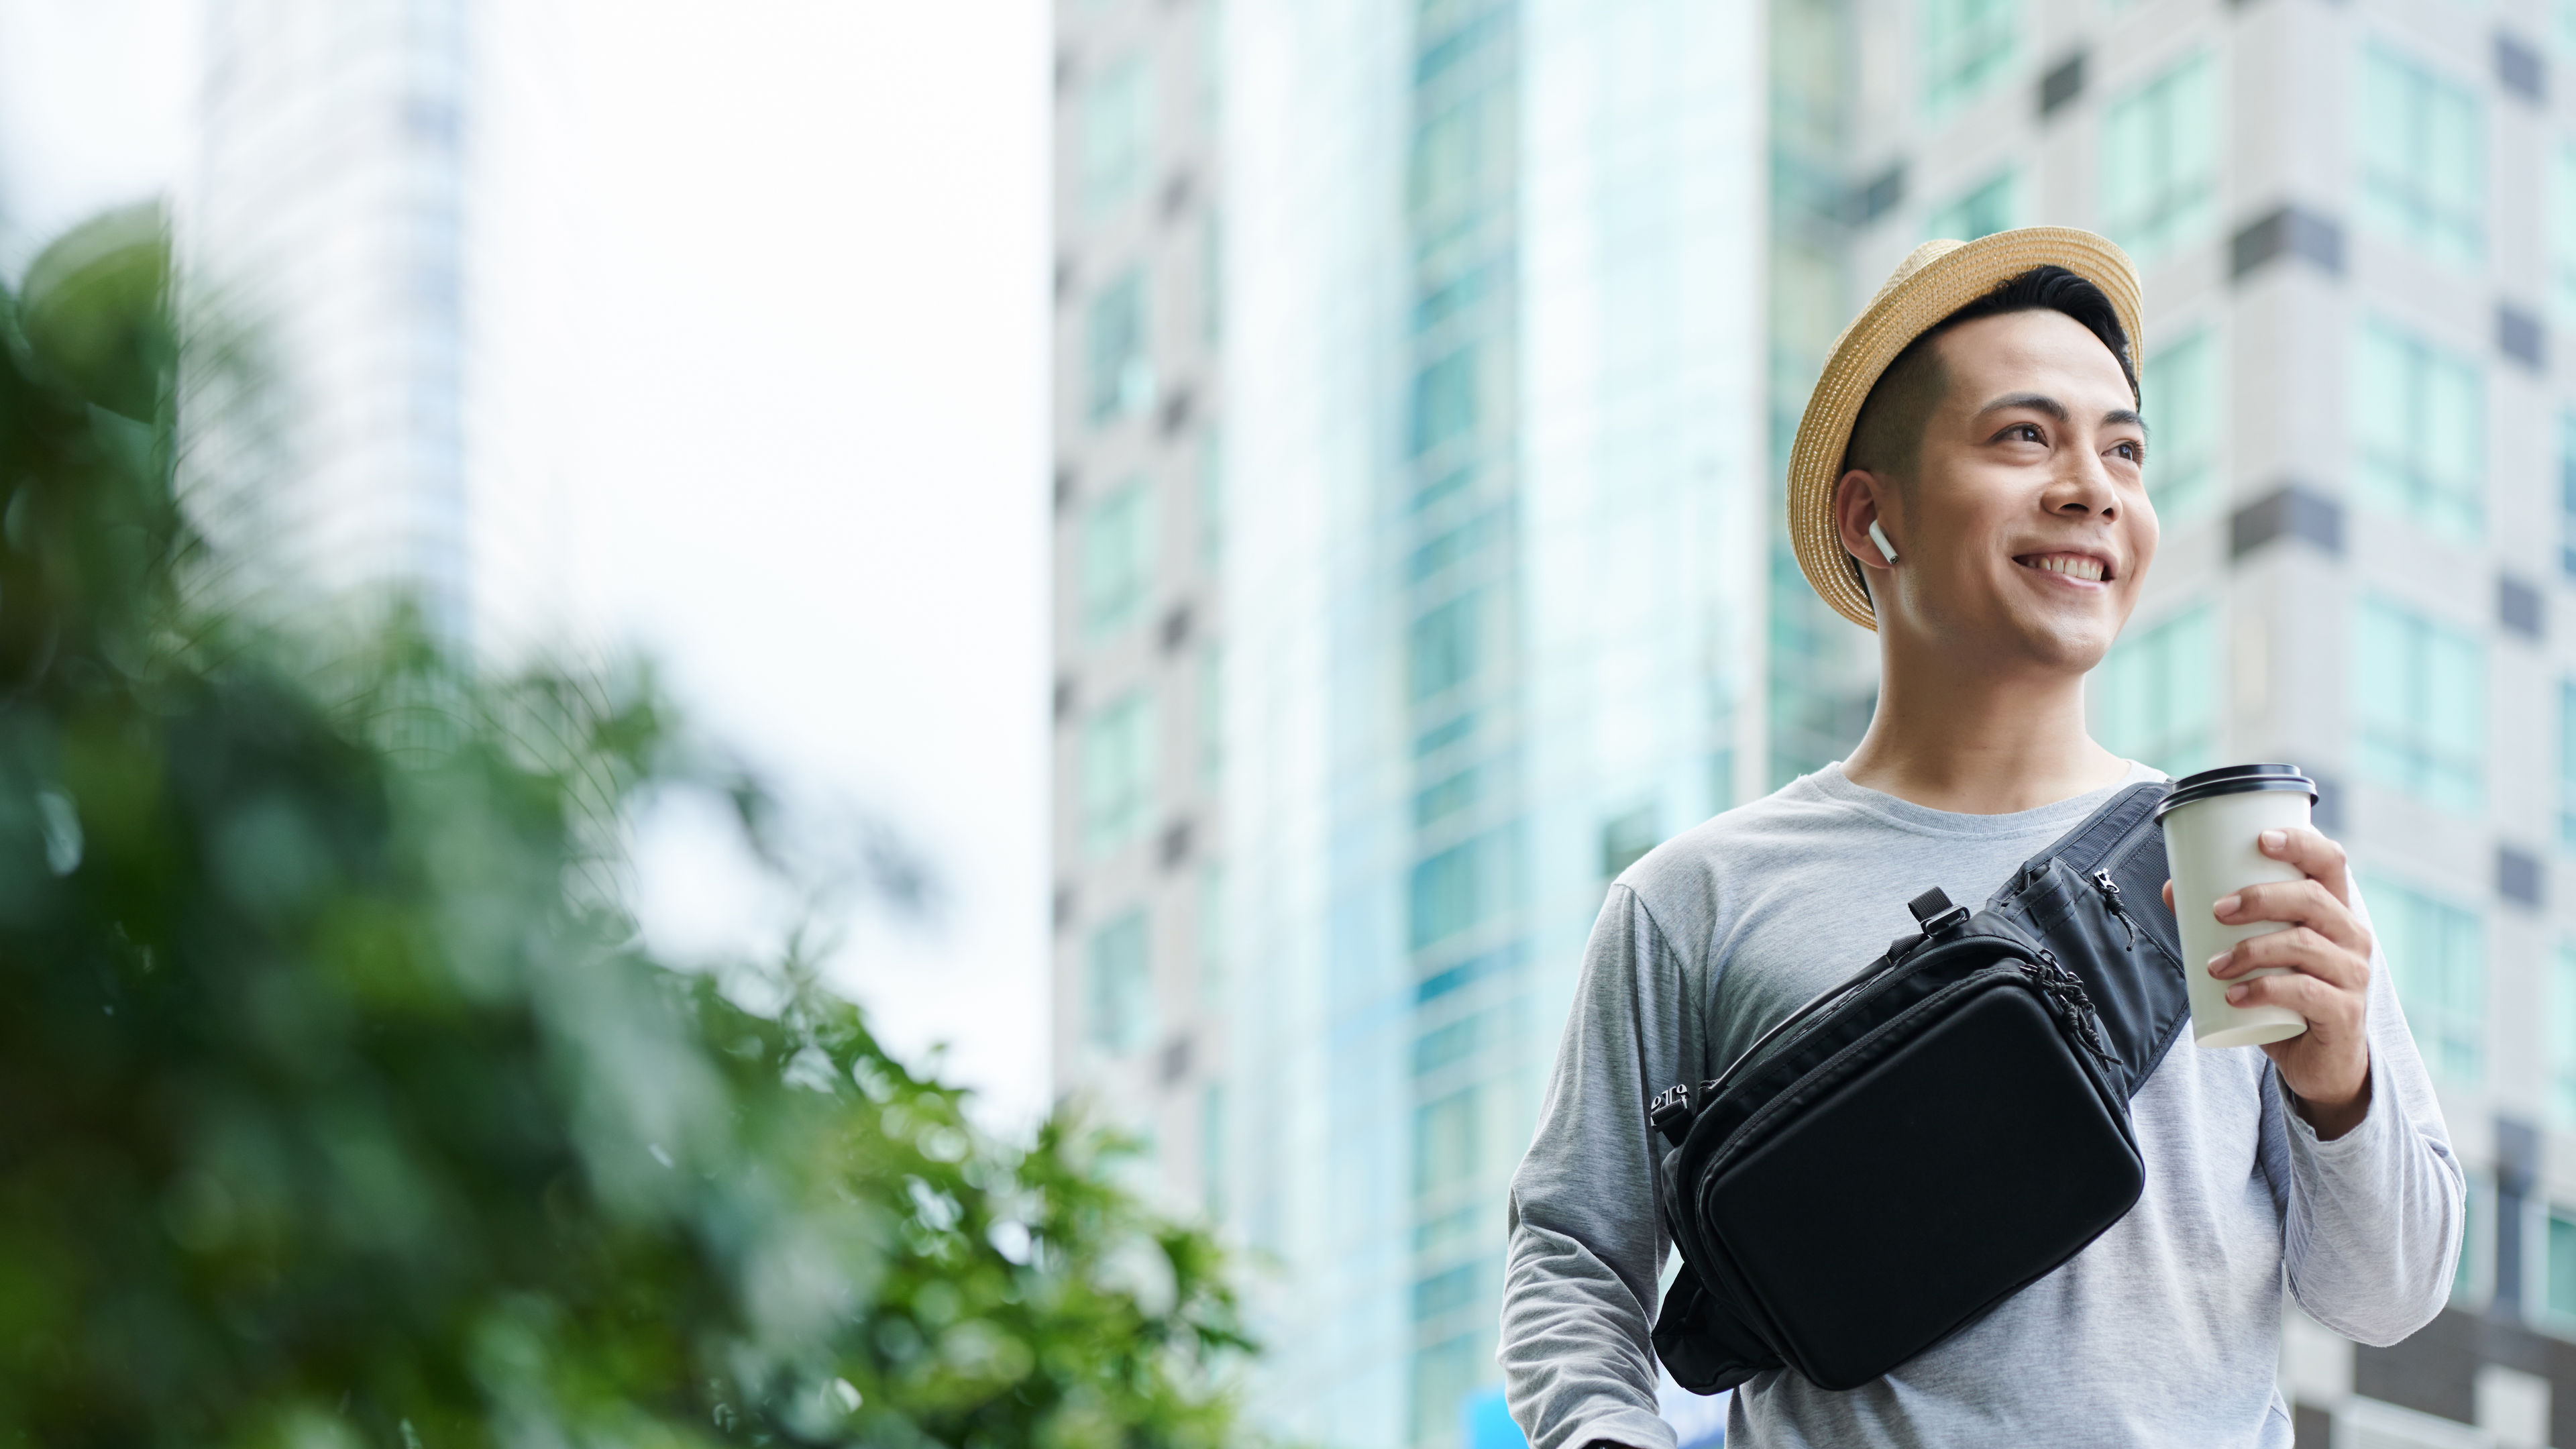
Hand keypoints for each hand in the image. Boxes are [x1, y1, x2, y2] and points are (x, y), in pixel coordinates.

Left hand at [2161, 826, 2373, 1138]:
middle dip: (2260, 898)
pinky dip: (2264, 990)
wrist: (2319, 1062)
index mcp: (2335, 911)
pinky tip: (2235, 995)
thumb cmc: (2286, 995)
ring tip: (2213, 964)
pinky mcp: (2345, 1012)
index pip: (2331, 863)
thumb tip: (2173, 888)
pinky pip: (2306, 992)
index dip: (2301, 844)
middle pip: (2312, 899)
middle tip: (2216, 909)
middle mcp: (2353, 936)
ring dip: (2251, 950)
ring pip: (2305, 945)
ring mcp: (2353, 975)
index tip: (2260, 839)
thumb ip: (2222, 923)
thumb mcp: (2259, 954)